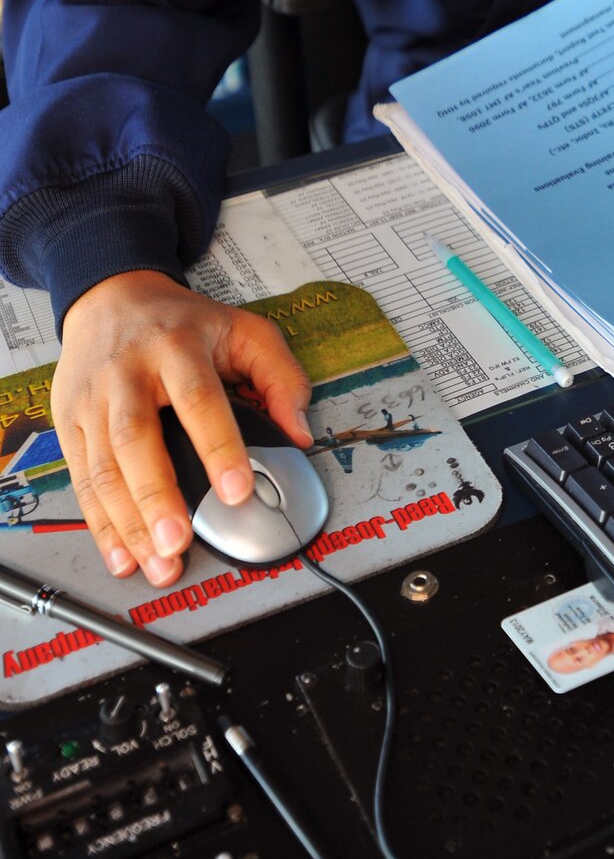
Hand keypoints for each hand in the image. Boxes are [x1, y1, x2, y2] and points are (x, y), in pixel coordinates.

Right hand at [52, 271, 312, 587]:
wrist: (111, 296)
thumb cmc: (181, 322)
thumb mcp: (242, 328)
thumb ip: (279, 376)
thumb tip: (299, 431)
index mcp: (176, 347)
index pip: (199, 400)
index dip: (219, 447)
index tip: (238, 490)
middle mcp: (127, 374)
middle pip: (136, 439)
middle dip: (157, 497)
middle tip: (180, 542)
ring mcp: (92, 401)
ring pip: (104, 468)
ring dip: (128, 523)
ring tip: (158, 562)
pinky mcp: (69, 424)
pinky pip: (82, 481)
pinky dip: (100, 524)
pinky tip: (122, 554)